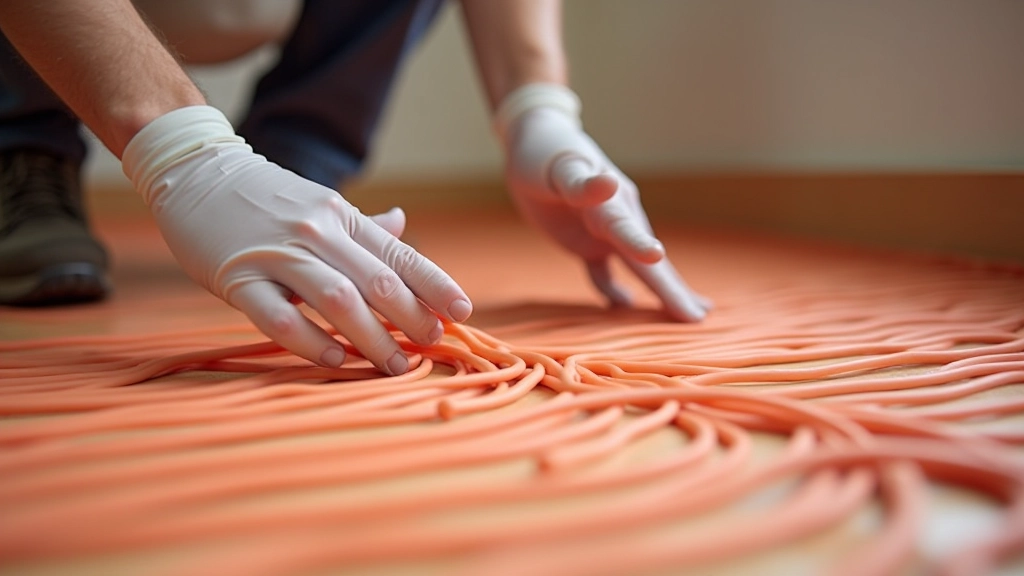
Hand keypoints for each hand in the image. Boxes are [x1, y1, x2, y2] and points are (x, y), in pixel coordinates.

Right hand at [122, 106, 472, 373]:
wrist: (195, 172)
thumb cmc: (264, 198)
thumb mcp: (320, 204)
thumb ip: (361, 225)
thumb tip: (403, 225)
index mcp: (341, 217)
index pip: (400, 255)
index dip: (435, 285)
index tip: (463, 312)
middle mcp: (317, 234)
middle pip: (378, 282)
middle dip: (413, 318)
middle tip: (433, 345)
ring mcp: (278, 256)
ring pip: (338, 300)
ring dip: (372, 338)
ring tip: (396, 365)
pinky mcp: (238, 278)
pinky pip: (279, 317)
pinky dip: (310, 342)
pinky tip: (335, 361)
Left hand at [496, 85, 709, 320]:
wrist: (538, 141)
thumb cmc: (546, 153)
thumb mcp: (559, 166)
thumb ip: (583, 183)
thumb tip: (612, 185)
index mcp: (611, 203)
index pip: (632, 235)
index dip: (646, 254)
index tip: (668, 274)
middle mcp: (617, 220)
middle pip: (646, 262)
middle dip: (671, 291)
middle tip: (699, 319)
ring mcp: (604, 234)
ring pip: (636, 269)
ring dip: (660, 292)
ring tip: (691, 315)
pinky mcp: (587, 243)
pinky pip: (604, 273)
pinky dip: (616, 292)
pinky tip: (628, 309)